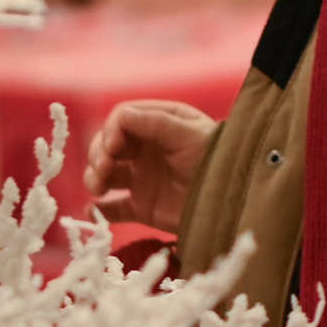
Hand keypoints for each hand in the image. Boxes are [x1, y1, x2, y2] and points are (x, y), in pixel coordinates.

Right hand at [83, 100, 214, 231]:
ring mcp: (141, 179)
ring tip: (98, 189)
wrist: (234, 201)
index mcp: (157, 124)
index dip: (111, 130)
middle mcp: (145, 149)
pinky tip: (93, 211)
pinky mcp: (142, 207)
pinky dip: (99, 211)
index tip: (113, 146)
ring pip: (104, 175)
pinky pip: (113, 209)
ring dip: (93, 178)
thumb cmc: (217, 158)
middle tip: (104, 169)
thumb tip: (122, 115)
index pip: (122, 119)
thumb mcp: (190, 135)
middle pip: (107, 146)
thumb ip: (157, 123)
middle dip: (98, 155)